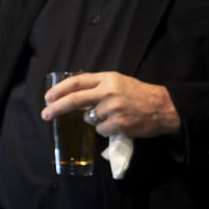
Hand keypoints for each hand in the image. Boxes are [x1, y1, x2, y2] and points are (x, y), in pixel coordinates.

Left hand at [41, 71, 180, 137]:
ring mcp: (113, 109)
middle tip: (45, 114)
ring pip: (88, 118)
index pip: (76, 82)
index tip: (47, 97)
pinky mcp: (118, 125)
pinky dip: (104, 129)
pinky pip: (99, 130)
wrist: (163, 107)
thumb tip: (70, 96)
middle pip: (75, 100)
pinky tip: (117, 124)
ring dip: (93, 119)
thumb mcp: (117, 82)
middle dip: (56, 108)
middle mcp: (108, 92)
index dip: (59, 90)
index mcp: (107, 78)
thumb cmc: (138, 94)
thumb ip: (96, 86)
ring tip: (111, 115)